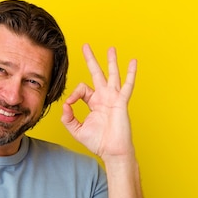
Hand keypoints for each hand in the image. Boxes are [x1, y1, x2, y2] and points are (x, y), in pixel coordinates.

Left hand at [61, 44, 136, 160]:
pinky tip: (133, 61)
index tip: (70, 104)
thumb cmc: (98, 142)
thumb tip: (64, 105)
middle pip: (96, 73)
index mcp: (94, 102)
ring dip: (111, 61)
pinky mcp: (121, 101)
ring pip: (112, 74)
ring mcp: (113, 98)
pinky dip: (131, 73)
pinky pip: (127, 85)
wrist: (112, 150)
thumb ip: (68, 118)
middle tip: (85, 46)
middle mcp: (104, 97)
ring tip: (110, 48)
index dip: (74, 94)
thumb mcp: (77, 130)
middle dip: (91, 59)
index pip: (82, 89)